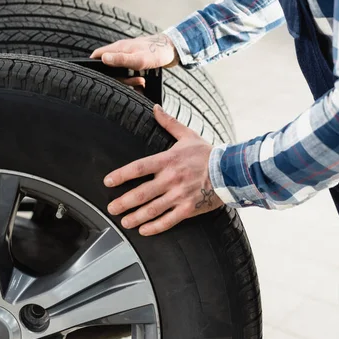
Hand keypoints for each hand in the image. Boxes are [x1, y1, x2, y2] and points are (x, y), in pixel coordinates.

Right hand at [91, 33, 178, 87]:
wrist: (173, 49)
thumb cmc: (157, 52)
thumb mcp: (138, 59)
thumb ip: (120, 60)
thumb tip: (103, 59)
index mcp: (118, 48)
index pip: (97, 55)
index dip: (93, 66)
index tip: (98, 78)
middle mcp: (121, 50)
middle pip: (109, 67)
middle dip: (119, 79)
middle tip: (134, 82)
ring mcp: (128, 55)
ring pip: (120, 71)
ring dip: (129, 80)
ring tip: (141, 83)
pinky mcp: (136, 60)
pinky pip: (129, 72)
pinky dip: (134, 79)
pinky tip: (142, 83)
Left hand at [105, 105, 223, 235]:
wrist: (230, 170)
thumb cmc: (207, 153)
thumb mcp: (187, 135)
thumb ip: (169, 122)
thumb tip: (155, 107)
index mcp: (168, 160)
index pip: (139, 167)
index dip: (121, 175)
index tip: (108, 182)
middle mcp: (171, 179)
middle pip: (142, 193)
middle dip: (124, 203)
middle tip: (111, 209)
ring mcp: (180, 195)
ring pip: (152, 210)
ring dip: (135, 217)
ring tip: (124, 222)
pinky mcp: (189, 209)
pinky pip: (169, 220)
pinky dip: (155, 227)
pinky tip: (144, 230)